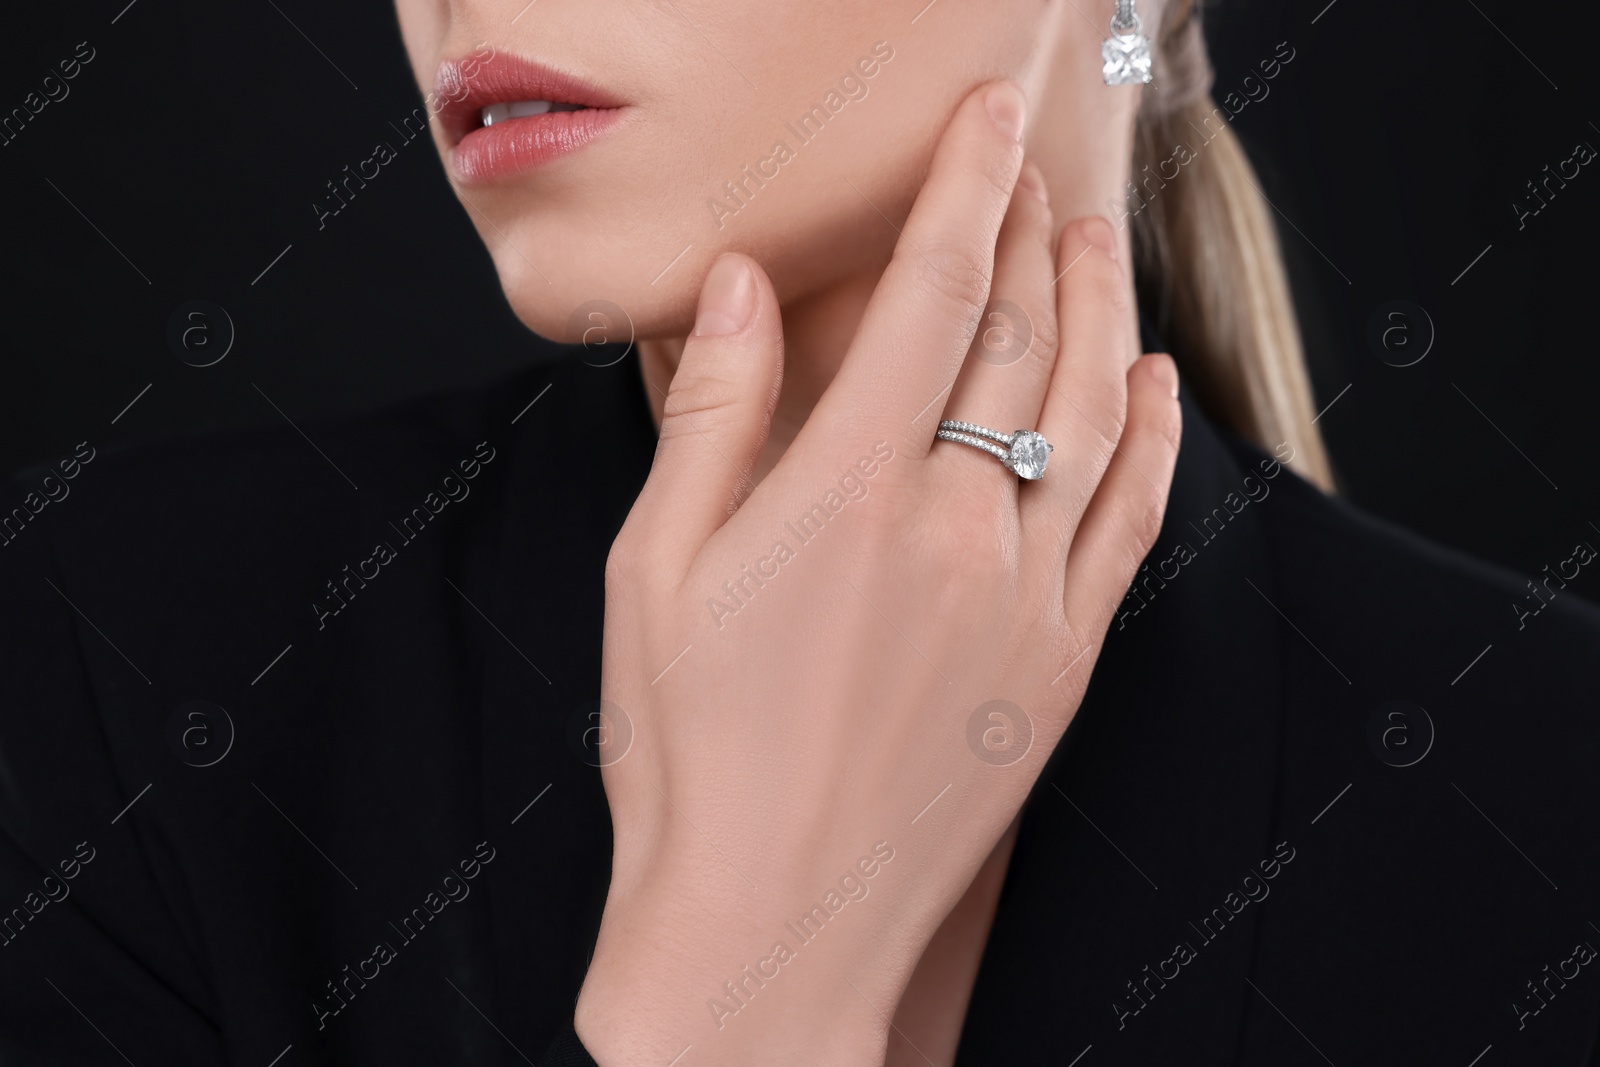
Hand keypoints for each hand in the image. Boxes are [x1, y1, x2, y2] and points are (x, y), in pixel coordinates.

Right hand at [576, 81, 1180, 1065]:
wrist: (770, 925)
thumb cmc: (688, 753)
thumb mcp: (655, 571)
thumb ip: (710, 416)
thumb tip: (732, 285)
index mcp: (845, 492)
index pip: (931, 291)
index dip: (963, 184)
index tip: (983, 116)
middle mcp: (955, 527)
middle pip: (1022, 333)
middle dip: (1030, 227)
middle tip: (1029, 163)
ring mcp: (1026, 597)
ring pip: (1096, 411)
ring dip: (1104, 308)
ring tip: (1097, 240)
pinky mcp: (1063, 663)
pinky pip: (1132, 520)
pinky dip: (1154, 437)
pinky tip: (1156, 381)